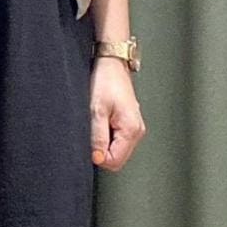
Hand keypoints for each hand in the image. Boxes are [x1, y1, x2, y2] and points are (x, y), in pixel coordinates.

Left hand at [90, 56, 144, 170]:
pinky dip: (106, 136)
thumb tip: (97, 158)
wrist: (111, 64)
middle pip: (116, 158)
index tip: (90, 141)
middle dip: (101, 150)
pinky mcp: (129, 124)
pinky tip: (102, 121)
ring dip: (103, 142)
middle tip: (93, 130)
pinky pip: (117, 140)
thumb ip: (97, 137)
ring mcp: (134, 128)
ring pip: (116, 150)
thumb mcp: (96, 110)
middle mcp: (137, 131)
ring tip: (98, 122)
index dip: (98, 156)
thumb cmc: (105, 81)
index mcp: (131, 129)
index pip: (115, 161)